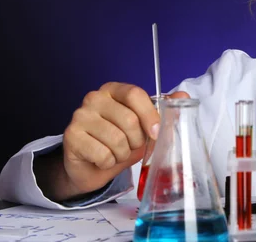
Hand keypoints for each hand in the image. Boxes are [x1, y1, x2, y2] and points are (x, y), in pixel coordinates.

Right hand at [38, 82, 188, 200]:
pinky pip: (102, 153)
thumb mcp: (145, 127)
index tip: (156, 133)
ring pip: (117, 139)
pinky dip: (108, 162)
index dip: (150, 115)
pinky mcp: (72, 136)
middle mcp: (94, 98)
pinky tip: (103, 159)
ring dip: (122, 153)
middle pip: (129, 120)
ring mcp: (80, 115)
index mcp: (114, 90)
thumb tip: (184, 96)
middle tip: (131, 146)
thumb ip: (164, 111)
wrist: (93, 166)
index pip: (135, 94)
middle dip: (137, 141)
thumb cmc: (121, 142)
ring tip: (116, 152)